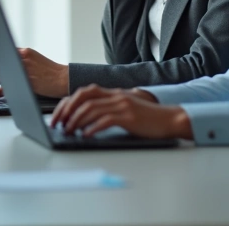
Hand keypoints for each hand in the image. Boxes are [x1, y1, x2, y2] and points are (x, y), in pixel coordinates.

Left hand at [0, 48, 69, 101]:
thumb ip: (26, 59)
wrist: (64, 78)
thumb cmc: (53, 71)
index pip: (7, 52)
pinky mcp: (24, 82)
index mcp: (26, 52)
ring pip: (3, 73)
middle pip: (2, 61)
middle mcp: (23, 59)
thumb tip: (15, 62)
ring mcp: (23, 70)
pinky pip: (7, 87)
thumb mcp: (39, 60)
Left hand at [49, 84, 189, 139]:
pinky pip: (106, 120)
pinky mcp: (129, 117)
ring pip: (91, 109)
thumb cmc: (147, 118)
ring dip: (76, 121)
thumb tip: (83, 121)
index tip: (57, 117)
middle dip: (66, 111)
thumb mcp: (125, 109)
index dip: (67, 104)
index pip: (83, 93)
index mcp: (112, 93)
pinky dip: (92, 127)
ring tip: (68, 131)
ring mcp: (122, 105)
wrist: (170, 119)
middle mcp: (115, 96)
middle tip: (57, 124)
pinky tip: (85, 135)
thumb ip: (108, 110)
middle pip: (83, 98)